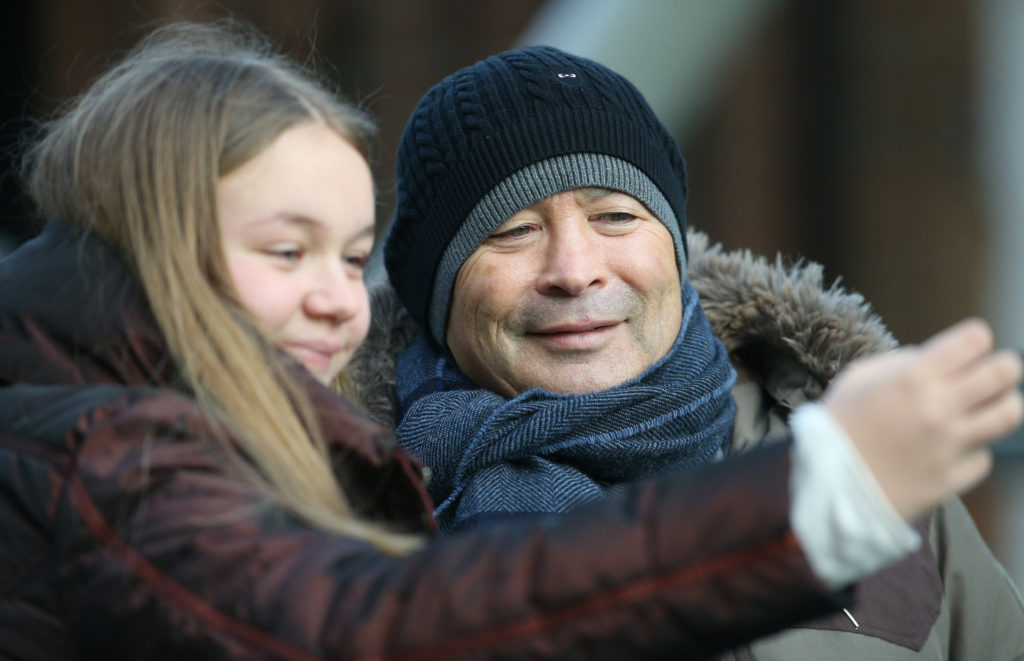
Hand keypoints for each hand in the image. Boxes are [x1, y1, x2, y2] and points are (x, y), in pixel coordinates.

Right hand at [822, 317, 1022, 520]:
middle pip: (1004, 373)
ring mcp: (949, 445)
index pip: (975, 340)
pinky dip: (970, 451)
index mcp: (912, 378)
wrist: (827, 487)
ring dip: (1001, 405)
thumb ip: (900, 362)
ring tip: (984, 408)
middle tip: (991, 373)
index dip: (976, 339)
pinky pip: (982, 457)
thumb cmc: (838, 427)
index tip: (968, 349)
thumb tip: (936, 359)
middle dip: (1003, 367)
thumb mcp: (856, 379)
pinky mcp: (953, 478)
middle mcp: (937, 408)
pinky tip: (950, 449)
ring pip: (1009, 413)